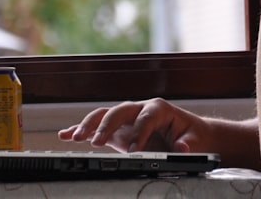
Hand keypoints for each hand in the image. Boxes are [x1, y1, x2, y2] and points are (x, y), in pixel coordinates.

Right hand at [57, 98, 211, 153]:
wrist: (189, 134)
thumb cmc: (191, 135)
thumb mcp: (195, 141)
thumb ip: (188, 145)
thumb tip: (182, 147)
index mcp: (159, 109)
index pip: (146, 117)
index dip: (139, 133)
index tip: (134, 151)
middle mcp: (139, 109)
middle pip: (118, 111)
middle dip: (106, 125)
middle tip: (97, 142)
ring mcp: (127, 119)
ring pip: (104, 116)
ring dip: (88, 125)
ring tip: (74, 137)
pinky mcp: (118, 130)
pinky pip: (97, 127)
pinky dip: (81, 129)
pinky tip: (64, 134)